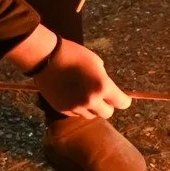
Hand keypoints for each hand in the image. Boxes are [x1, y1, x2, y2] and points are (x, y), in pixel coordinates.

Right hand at [16, 35, 132, 118]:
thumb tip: (108, 90)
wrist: (46, 58)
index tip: (123, 98)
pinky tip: (74, 96)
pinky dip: (78, 108)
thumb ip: (104, 80)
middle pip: (107, 113)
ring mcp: (75, 107)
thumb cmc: (74, 55)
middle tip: (103, 96)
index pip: (121, 103)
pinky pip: (76, 114)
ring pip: (91, 115)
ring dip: (92, 108)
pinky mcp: (63, 109)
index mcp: (102, 87)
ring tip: (86, 95)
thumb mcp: (97, 64)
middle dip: (107, 105)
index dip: (123, 100)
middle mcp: (90, 101)